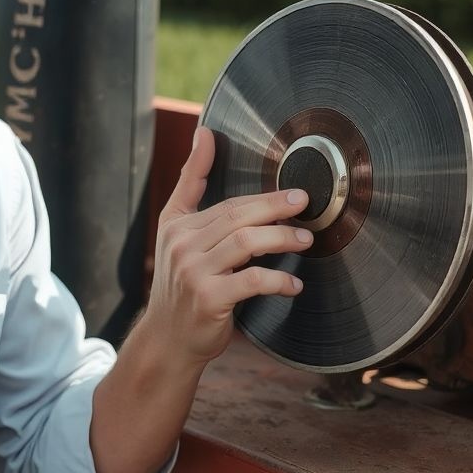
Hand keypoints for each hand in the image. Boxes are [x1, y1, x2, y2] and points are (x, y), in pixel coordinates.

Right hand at [142, 125, 311, 364]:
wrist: (167, 338)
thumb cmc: (181, 283)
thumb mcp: (175, 230)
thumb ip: (191, 183)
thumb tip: (204, 133)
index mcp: (177, 227)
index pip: (226, 204)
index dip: (260, 194)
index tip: (290, 185)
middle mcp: (182, 246)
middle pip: (238, 218)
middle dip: (277, 209)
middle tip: (305, 206)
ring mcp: (193, 272)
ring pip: (246, 243)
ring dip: (281, 239)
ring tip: (305, 239)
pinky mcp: (208, 299)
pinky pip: (251, 281)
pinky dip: (278, 281)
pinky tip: (293, 284)